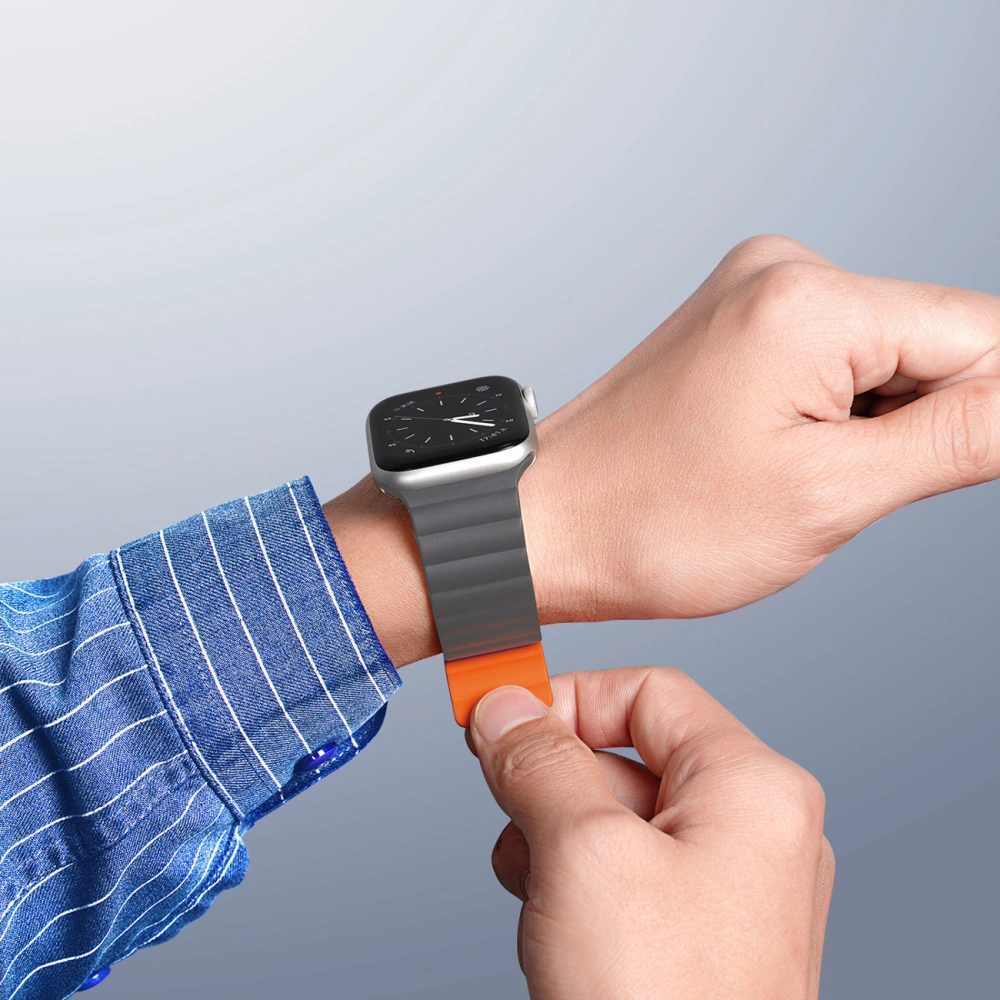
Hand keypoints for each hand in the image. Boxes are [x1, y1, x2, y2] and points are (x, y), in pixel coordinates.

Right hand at [470, 669, 833, 999]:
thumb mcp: (581, 852)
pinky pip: (626, 871)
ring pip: (618, 814)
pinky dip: (576, 882)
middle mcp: (755, 828)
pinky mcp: (701, 934)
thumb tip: (503, 704)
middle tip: (508, 810)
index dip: (567, 698)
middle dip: (555, 782)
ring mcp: (731, 886)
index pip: (647, 691)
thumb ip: (538, 759)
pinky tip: (555, 925)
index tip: (498, 721)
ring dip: (557, 837)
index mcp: (753, 787)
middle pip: (628, 752)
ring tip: (538, 889)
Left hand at [522, 234, 999, 620]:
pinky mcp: (738, 319)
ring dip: (873, 422)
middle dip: (918, 424)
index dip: (989, 419)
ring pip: (888, 352)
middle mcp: (783, 271)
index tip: (935, 473)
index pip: (986, 339)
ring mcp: (754, 291)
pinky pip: (835, 356)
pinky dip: (835, 410)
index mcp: (811, 303)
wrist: (550, 522)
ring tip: (785, 473)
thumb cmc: (653, 522)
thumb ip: (963, 437)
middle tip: (832, 487)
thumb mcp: (829, 494)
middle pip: (937, 340)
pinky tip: (773, 452)